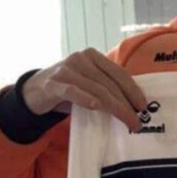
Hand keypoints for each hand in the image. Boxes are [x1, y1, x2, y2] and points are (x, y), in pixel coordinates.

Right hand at [22, 48, 146, 130]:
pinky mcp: (53, 84)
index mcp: (93, 56)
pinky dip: (85, 98)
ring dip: (114, 107)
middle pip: (109, 83)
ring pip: (96, 89)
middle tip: (137, 121)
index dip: (133, 89)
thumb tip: (133, 105)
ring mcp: (66, 70)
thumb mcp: (88, 83)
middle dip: (126, 103)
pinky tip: (96, 107)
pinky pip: (72, 91)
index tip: (144, 106)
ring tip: (126, 121)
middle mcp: (81, 58)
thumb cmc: (67, 88)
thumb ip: (105, 87)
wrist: (32, 91)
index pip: (119, 73)